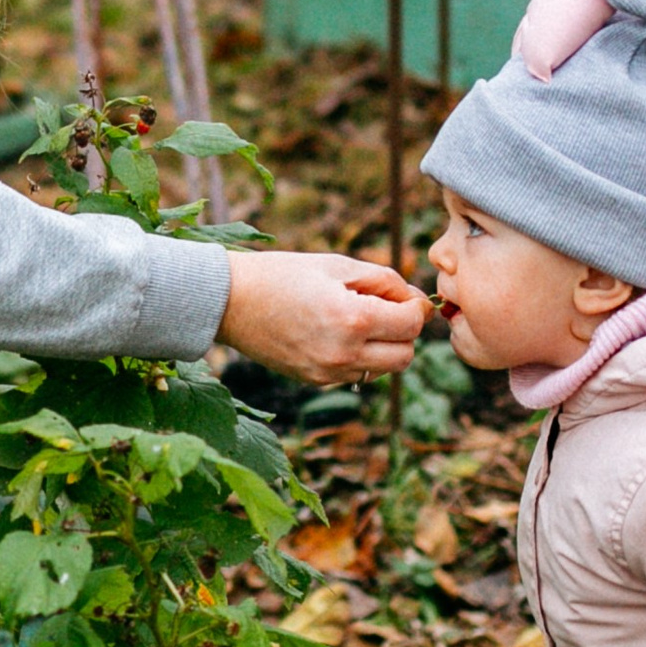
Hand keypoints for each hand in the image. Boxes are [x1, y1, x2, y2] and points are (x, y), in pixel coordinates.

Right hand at [218, 252, 428, 385]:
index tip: (405, 296)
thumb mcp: (337, 266)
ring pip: (383, 370)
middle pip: (405, 356)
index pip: (412, 324)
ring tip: (358, 321)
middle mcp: (344, 352)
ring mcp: (328, 372)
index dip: (415, 307)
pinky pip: (354, 373)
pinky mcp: (314, 380)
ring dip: (383, 347)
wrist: (230, 301)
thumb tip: (415, 300)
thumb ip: (384, 281)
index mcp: (354, 318)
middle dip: (405, 333)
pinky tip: (335, 333)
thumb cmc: (283, 274)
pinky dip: (358, 356)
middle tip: (387, 310)